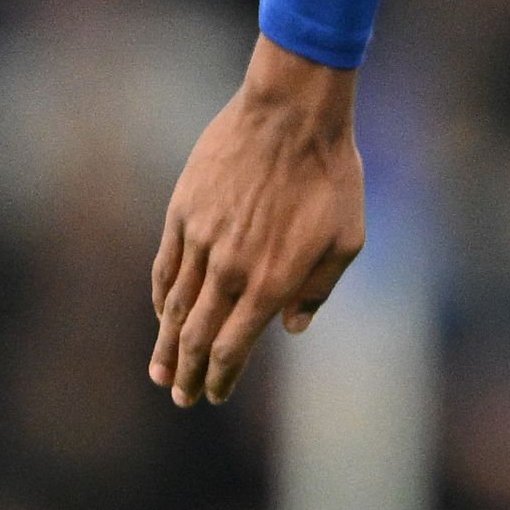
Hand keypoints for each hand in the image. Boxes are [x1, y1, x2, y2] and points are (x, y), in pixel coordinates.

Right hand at [148, 38, 364, 407]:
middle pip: (199, 337)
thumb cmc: (332, 175)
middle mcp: (231, 269)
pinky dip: (162, 297)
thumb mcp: (347, 240)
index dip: (221, 378)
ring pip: (175, 307)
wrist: (292, 113)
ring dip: (167, 344)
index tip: (214, 395)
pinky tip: (162, 315)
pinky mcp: (183, 212)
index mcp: (273, 282)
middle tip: (182, 396)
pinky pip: (165, 266)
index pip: (234, 348)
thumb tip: (292, 328)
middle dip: (189, 373)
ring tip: (162, 373)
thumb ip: (318, 290)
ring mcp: (201, 240)